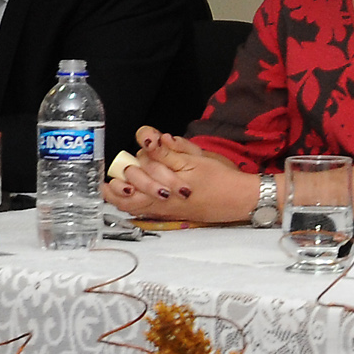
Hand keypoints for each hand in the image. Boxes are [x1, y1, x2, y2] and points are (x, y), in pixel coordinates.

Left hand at [107, 128, 252, 222]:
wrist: (239, 200)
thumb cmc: (220, 180)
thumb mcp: (195, 160)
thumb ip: (170, 152)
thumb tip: (151, 140)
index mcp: (163, 185)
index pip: (132, 175)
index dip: (124, 169)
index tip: (120, 164)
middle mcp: (159, 201)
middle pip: (126, 195)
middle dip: (119, 183)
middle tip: (115, 175)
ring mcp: (163, 210)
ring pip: (132, 206)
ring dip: (121, 197)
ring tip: (115, 188)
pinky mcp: (170, 213)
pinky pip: (143, 211)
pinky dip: (133, 203)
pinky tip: (133, 196)